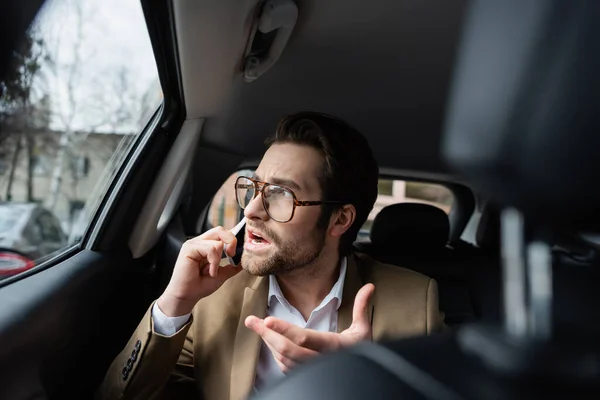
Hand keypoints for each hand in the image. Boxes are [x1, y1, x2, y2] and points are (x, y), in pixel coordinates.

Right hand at [158, 226, 242, 316]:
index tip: (237, 252)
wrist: (187, 296)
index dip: (233, 239)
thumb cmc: (200, 286)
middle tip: (232, 255)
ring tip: (212, 271)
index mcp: (207, 245)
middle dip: (231, 241)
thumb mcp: (222, 274)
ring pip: (217, 242)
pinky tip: (208, 272)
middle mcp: (200, 242)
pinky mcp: (189, 248)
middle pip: (220, 230)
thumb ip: (232, 266)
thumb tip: (243, 261)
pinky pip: (210, 249)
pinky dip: (214, 262)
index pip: (222, 233)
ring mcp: (194, 243)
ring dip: (219, 260)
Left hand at [245, 283, 374, 372]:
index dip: (284, 330)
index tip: (268, 320)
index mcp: (333, 347)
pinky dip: (275, 353)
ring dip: (269, 342)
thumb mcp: (364, 331)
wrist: (363, 380)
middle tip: (252, 321)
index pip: (304, 338)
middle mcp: (320, 361)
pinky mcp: (305, 376)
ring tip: (256, 326)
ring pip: (283, 359)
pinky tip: (270, 340)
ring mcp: (311, 371)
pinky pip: (285, 366)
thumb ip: (361, 308)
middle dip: (267, 335)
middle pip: (287, 349)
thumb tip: (369, 286)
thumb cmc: (362, 353)